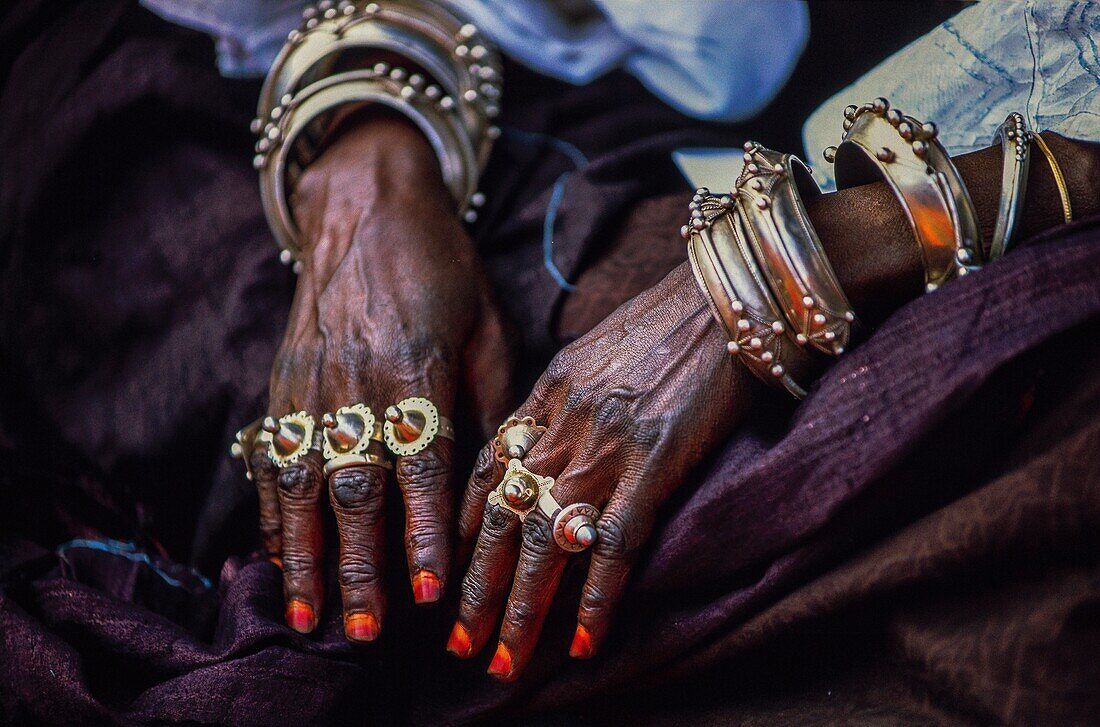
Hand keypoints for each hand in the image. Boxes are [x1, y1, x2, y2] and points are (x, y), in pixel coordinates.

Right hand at [249, 115, 511, 639]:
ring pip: (302, 484)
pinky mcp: (282, 382)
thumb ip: (491, 403)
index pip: (423, 469)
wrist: (367, 205)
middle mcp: (357, 381)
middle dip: (359, 566)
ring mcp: (311, 383)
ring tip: (305, 613)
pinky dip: (271, 512)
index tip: (426, 594)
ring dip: (304, 556)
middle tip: (364, 630)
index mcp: (417, 367)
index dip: (423, 534)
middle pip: (356, 489)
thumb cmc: (442, 270)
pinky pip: (271, 457)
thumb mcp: (488, 325)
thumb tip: (498, 482)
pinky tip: (277, 555)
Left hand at [449, 263, 749, 679]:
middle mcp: (562, 428)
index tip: (449, 569)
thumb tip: (539, 434)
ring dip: (521, 608)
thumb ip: (560, 396)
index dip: (464, 526)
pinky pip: (615, 545)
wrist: (723, 298)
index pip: (486, 472)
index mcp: (545, 396)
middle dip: (477, 587)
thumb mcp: (592, 350)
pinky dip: (597, 599)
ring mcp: (605, 449)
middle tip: (459, 643)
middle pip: (503, 519)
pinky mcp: (654, 466)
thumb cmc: (664, 321)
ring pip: (546, 542)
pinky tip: (585, 642)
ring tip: (503, 660)